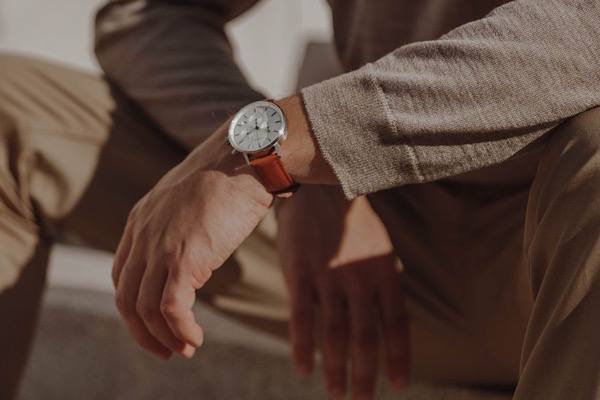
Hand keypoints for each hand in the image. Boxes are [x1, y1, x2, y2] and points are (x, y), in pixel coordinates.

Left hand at [112, 125, 271, 358]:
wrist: (245, 159)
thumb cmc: (228, 176)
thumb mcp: (190, 199)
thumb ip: (180, 225)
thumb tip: (195, 249)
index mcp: (140, 221)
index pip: (122, 276)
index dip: (134, 306)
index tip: (155, 322)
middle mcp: (142, 235)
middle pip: (126, 299)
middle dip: (143, 332)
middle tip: (166, 350)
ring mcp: (160, 247)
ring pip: (146, 309)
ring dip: (164, 338)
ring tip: (186, 349)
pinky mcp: (183, 258)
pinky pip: (171, 309)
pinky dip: (181, 330)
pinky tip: (197, 339)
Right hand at [276, 186, 409, 399]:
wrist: (320, 190)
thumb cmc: (354, 225)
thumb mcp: (381, 249)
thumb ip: (386, 285)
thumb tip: (393, 327)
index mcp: (385, 272)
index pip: (397, 326)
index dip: (399, 358)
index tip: (399, 385)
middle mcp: (360, 278)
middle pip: (366, 338)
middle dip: (366, 376)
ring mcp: (329, 276)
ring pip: (335, 334)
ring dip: (336, 369)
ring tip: (336, 393)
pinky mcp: (300, 273)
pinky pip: (302, 319)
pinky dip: (303, 348)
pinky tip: (304, 369)